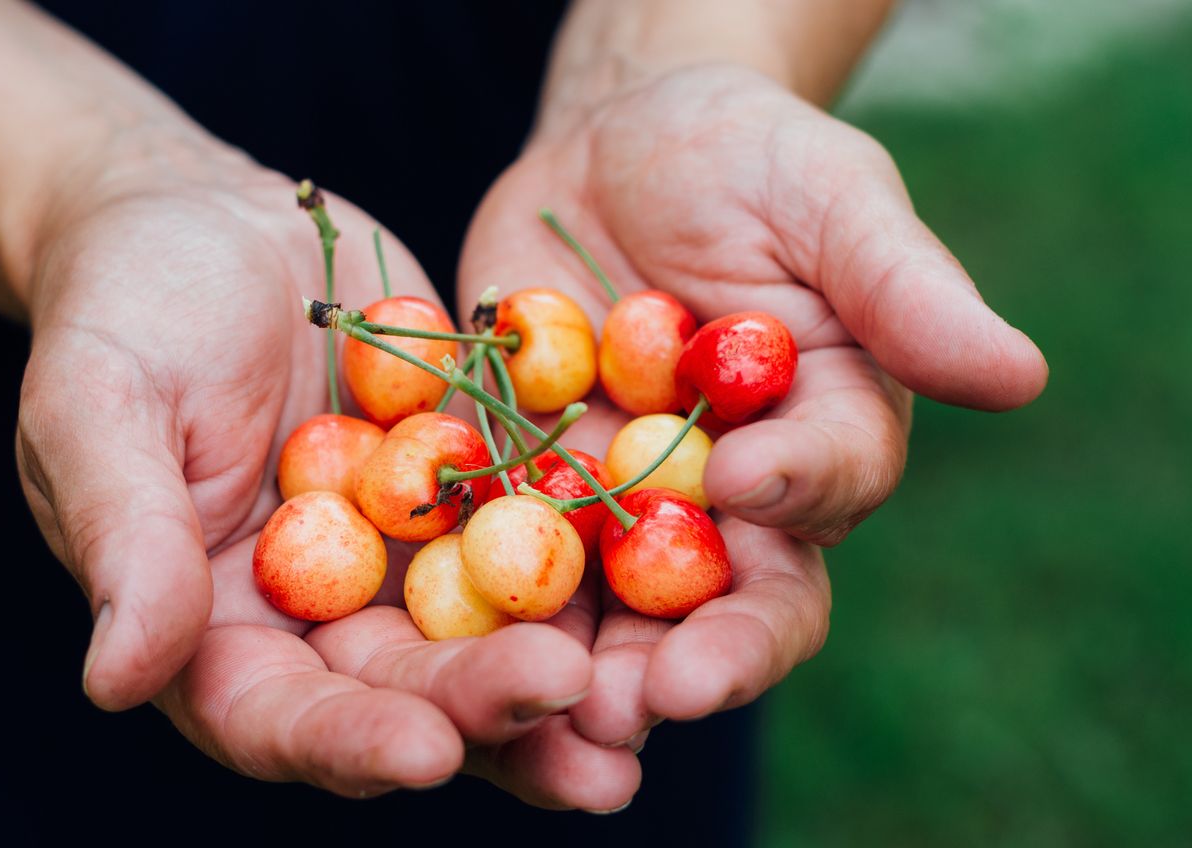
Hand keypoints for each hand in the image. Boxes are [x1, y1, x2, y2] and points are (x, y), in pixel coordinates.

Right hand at [15, 155, 637, 807]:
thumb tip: (116, 679)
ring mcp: (408, 559)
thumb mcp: (101, 406)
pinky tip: (671, 580)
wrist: (214, 227)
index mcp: (218, 628)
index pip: (278, 716)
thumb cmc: (126, 310)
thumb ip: (124, 538)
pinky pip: (539, 533)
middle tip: (579, 708)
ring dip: (568, 677)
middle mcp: (324, 616)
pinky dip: (597, 561)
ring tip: (649, 704)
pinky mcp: (474, 494)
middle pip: (408, 692)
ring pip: (490, 636)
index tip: (423, 755)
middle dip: (490, 710)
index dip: (348, 744)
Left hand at [457, 65, 1045, 743]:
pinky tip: (453, 632)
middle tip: (655, 695)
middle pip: (731, 594)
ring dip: (590, 663)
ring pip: (618, 606)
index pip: (830, 486)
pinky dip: (483, 591)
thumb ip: (905, 288)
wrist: (618, 150)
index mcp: (824, 431)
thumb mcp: (829, 197)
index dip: (800, 491)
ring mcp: (625, 502)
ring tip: (557, 708)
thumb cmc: (750, 160)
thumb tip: (1021, 376)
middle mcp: (732, 496)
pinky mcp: (532, 486)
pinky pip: (505, 545)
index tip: (750, 480)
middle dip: (700, 650)